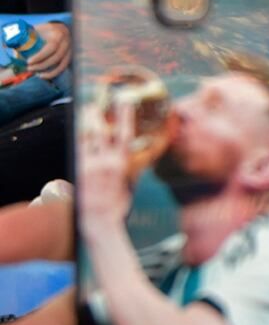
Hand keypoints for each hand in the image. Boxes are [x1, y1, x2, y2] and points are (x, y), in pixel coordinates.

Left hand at [27, 22, 69, 78]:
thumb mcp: (38, 29)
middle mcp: (67, 43)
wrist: (63, 29)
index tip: (28, 61)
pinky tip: (46, 76)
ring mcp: (71, 50)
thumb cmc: (46, 30)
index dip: (40, 56)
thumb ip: (28, 36)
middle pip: (56, 58)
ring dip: (50, 72)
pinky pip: (64, 67)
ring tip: (38, 75)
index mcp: (58, 34)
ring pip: (62, 64)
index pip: (51, 47)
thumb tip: (12, 48)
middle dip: (42, 65)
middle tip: (29, 68)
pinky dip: (55, 73)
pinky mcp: (71, 57)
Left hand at [77, 100, 133, 227]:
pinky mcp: (77, 171)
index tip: (124, 101)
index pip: (124, 134)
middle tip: (93, 103)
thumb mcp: (129, 187)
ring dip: (84, 124)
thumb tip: (135, 164)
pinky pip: (77, 150)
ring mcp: (88, 165)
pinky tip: (76, 134)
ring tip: (83, 113)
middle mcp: (105, 162)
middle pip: (99, 131)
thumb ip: (130, 172)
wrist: (98, 222)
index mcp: (121, 164)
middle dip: (96, 115)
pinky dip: (78, 140)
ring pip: (85, 138)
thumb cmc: (116, 208)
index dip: (125, 116)